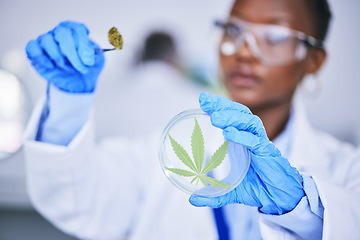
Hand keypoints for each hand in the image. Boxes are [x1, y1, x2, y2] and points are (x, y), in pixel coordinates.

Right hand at [26, 21, 104, 92]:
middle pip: (63, 34)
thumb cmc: (86, 66)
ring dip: (60, 58)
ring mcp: (46, 40)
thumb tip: (88, 57)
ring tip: (69, 69)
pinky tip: (52, 66)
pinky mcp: (35, 51)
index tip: (89, 60)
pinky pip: (33, 48)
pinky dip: (42, 57)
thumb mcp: (97, 61)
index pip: (77, 29)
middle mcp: (59, 32)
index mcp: (75, 31)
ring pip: (47, 41)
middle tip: (82, 68)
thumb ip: (95, 56)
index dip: (83, 44)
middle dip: (73, 54)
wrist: (77, 81)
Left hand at [189, 93, 304, 214]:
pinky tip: (229, 133)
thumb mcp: (231, 191)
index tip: (202, 101)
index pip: (231, 117)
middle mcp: (251, 137)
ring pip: (248, 122)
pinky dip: (242, 136)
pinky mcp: (267, 153)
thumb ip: (213, 195)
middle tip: (204, 100)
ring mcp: (260, 143)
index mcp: (242, 140)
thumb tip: (192, 200)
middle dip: (222, 105)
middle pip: (239, 113)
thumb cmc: (259, 188)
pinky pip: (255, 140)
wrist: (281, 198)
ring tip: (215, 117)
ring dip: (231, 117)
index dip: (217, 107)